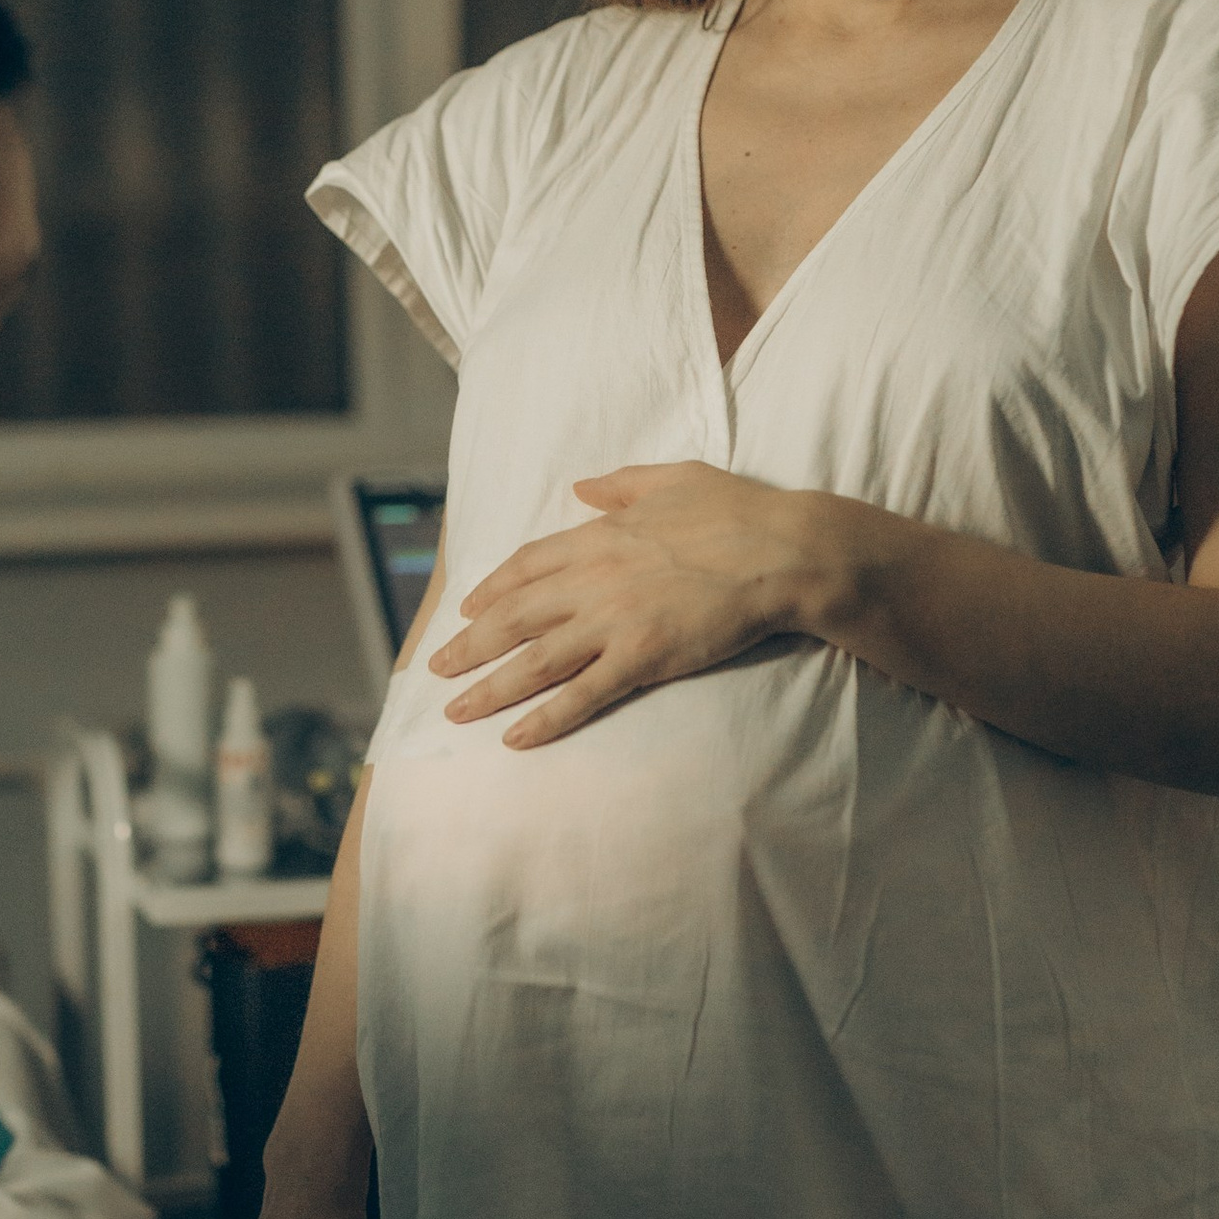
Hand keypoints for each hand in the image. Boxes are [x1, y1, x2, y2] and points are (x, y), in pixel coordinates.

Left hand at [428, 461, 824, 747]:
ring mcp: (614, 622)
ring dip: (488, 689)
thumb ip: (622, 484)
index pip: (525, 567)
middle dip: (469, 645)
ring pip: (533, 661)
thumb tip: (583, 487)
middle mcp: (593, 579)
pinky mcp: (642, 658)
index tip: (467, 610)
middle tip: (436, 667)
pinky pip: (581, 696)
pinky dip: (544, 720)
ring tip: (454, 711)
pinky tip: (514, 739)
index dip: (491, 591)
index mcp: (599, 536)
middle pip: (513, 617)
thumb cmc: (739, 511)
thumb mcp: (672, 479)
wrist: (783, 551)